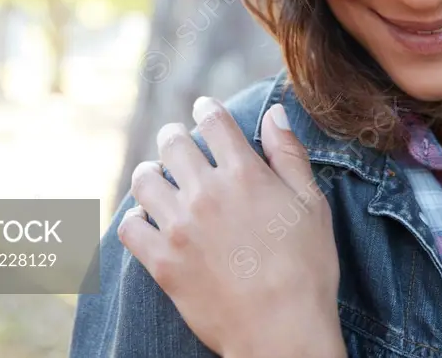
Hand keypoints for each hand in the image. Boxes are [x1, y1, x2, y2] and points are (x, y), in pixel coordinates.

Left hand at [118, 98, 346, 357]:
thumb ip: (289, 155)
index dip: (207, 109)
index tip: (205, 111)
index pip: (213, 120)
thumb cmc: (307, 269)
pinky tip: (147, 221)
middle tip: (179, 144)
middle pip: (173, 142)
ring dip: (150, 172)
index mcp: (244, 174)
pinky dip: (135, 219)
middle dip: (176, 137)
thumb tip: (273, 112)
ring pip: (144, 179)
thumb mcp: (312, 204)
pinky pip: (129, 226)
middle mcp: (206, 193)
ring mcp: (180, 227)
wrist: (282, 332)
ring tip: (157, 177)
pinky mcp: (162, 261)